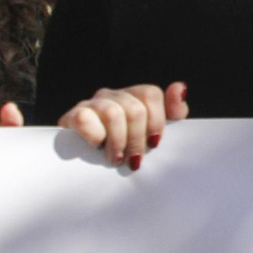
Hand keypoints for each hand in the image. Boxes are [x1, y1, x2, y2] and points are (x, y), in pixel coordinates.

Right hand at [57, 82, 187, 169]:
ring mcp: (92, 103)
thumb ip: (173, 111)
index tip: (153, 144)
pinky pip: (84, 118)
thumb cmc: (128, 147)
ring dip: (118, 142)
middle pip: (134, 109)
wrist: (87, 166)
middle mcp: (113, 95)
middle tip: (134, 160)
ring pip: (112, 113)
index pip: (150, 93)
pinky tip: (96, 148)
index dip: (155, 121)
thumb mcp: (155, 132)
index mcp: (134, 95)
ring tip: (117, 159)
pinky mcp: (72, 116)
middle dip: (137, 139)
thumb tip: (180, 87)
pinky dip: (94, 136)